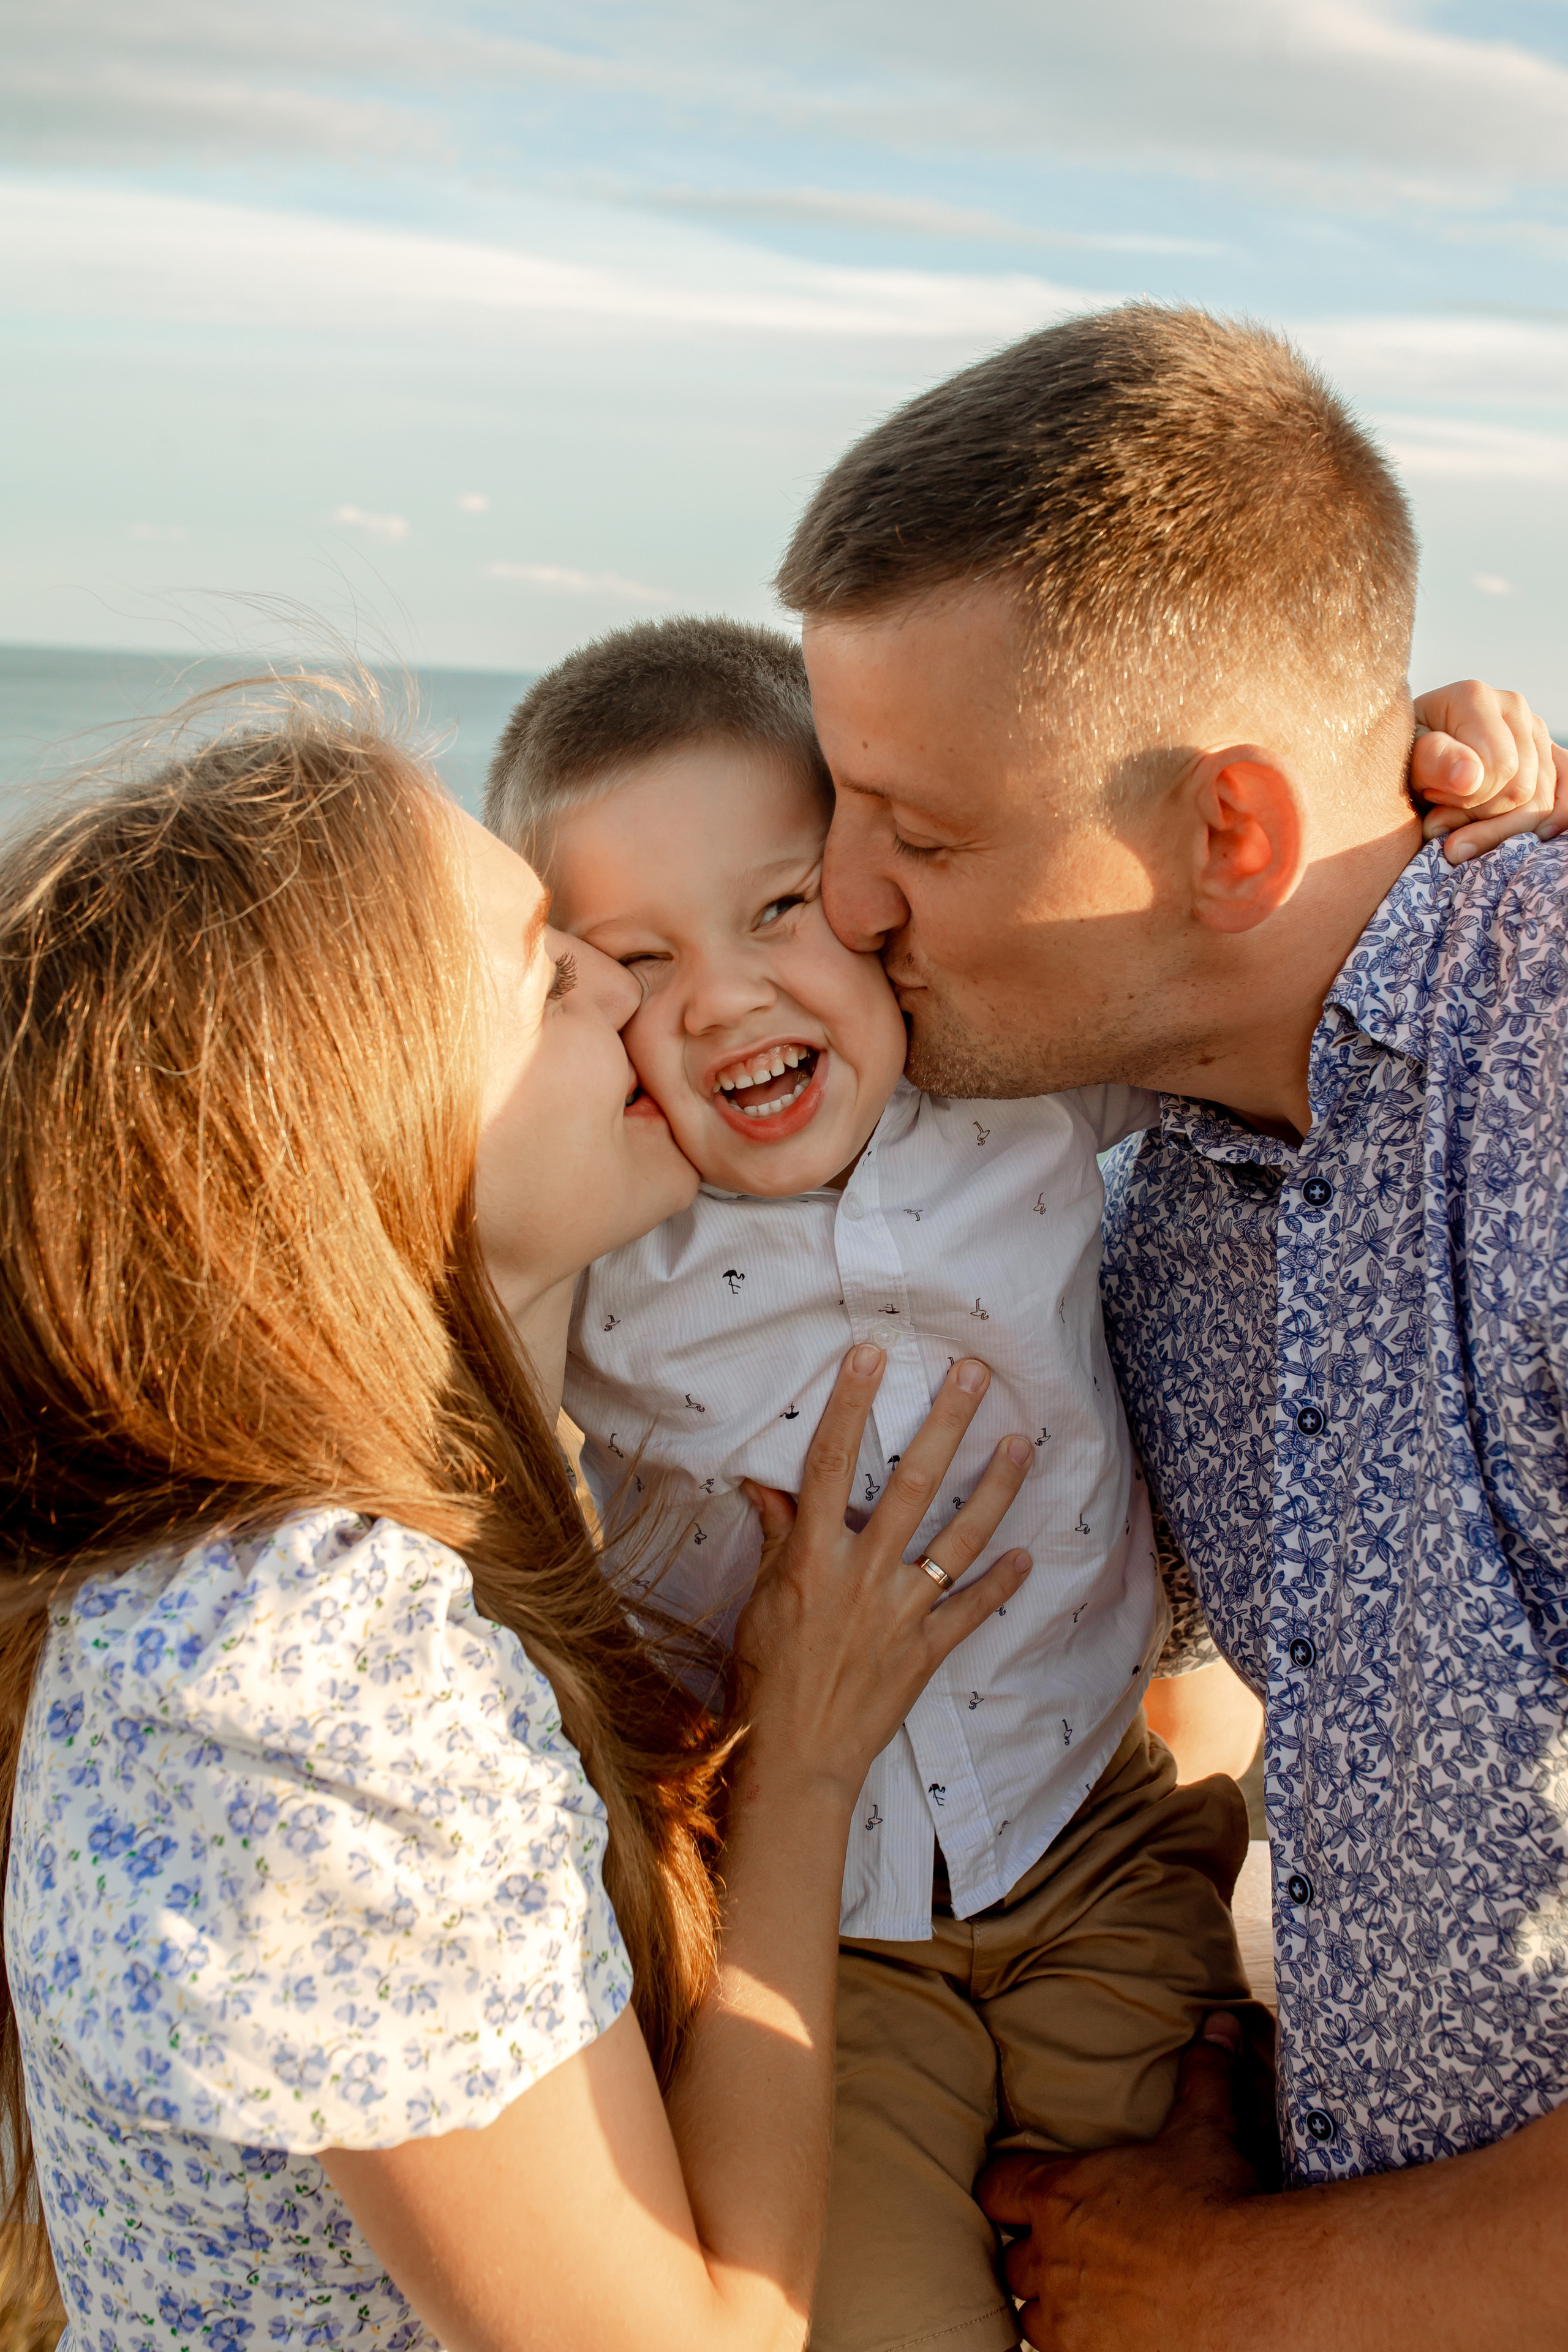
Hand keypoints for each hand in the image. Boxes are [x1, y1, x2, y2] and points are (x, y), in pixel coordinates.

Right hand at [732, 1346, 1031, 1796]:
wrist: (793, 1756)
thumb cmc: (765, 1674)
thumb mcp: (760, 1598)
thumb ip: (777, 1538)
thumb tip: (766, 1483)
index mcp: (812, 1556)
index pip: (831, 1464)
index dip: (850, 1406)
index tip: (870, 1355)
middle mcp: (861, 1575)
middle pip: (911, 1486)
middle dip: (946, 1425)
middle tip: (976, 1375)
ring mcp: (900, 1613)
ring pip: (958, 1539)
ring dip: (994, 1490)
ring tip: (1022, 1445)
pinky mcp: (926, 1651)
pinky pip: (972, 1609)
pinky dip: (1002, 1584)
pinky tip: (1028, 1556)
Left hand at [977, 2015, 1259, 2351]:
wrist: (1247, 2293)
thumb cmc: (1218, 2206)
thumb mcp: (1205, 2131)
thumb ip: (1203, 2075)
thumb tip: (1217, 2023)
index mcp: (1061, 2196)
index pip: (996, 2186)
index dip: (1003, 2186)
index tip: (1013, 2188)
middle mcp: (1052, 2261)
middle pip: (1009, 2260)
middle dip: (1029, 2253)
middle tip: (1054, 2248)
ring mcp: (1069, 2322)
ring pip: (1028, 2317)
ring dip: (1044, 2307)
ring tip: (1073, 2300)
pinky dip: (1075, 2347)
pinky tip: (1101, 2336)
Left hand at [1410, 680, 1566, 863]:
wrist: (1409, 759)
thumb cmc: (1402, 760)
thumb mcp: (1403, 760)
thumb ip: (1431, 763)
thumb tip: (1470, 777)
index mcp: (1475, 698)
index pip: (1498, 768)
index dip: (1464, 801)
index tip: (1431, 802)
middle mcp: (1513, 707)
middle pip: (1521, 788)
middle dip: (1479, 816)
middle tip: (1441, 815)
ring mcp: (1535, 731)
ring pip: (1544, 801)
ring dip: (1500, 828)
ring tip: (1460, 825)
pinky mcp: (1548, 756)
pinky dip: (1552, 822)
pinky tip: (1530, 839)